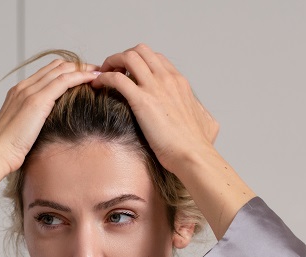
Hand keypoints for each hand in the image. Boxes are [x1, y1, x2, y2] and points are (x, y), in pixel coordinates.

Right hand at [0, 59, 98, 174]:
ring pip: (62, 70)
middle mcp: (23, 87)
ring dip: (83, 69)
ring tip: (100, 72)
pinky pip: (64, 81)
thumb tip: (46, 133)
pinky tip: (94, 78)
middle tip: (96, 71)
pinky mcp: (37, 100)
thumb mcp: (21, 132)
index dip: (67, 71)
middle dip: (78, 66)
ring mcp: (29, 92)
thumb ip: (32, 124)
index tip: (83, 76)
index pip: (47, 73)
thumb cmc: (6, 151)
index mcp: (18, 93)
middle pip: (56, 66)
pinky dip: (81, 76)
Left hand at [91, 44, 218, 174]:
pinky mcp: (142, 101)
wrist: (193, 155)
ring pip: (128, 57)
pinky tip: (98, 87)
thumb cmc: (198, 144)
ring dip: (111, 62)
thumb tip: (201, 114)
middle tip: (113, 72)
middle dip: (123, 57)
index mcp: (179, 82)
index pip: (156, 59)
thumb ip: (200, 111)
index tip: (129, 75)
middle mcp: (167, 79)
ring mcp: (155, 87)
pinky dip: (104, 78)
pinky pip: (116, 78)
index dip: (139, 63)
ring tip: (103, 76)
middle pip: (140, 51)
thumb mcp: (207, 121)